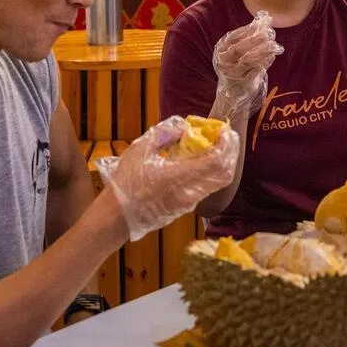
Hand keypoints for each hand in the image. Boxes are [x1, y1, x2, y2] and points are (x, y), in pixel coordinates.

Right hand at [97, 116, 240, 241]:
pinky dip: (211, 172)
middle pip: (225, 174)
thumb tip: (184, 128)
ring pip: (218, 183)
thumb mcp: (140, 150)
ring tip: (214, 146)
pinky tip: (200, 160)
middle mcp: (190, 193)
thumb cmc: (125, 184)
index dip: (225, 145)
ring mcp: (189, 203)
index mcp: (179, 177)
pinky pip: (207, 188)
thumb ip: (164, 134)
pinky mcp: (186, 208)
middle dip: (230, 153)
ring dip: (221, 163)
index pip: (216, 162)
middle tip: (225, 137)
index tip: (224, 130)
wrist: (116, 219)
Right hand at [212, 11, 282, 118]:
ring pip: (247, 61)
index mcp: (221, 49)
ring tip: (274, 45)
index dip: (248, 30)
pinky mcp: (242, 84)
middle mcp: (223, 62)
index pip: (233, 37)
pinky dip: (265, 63)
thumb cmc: (237, 65)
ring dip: (262, 51)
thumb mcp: (238, 51)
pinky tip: (272, 56)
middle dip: (254, 40)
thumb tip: (265, 19)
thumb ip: (249, 37)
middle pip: (238, 49)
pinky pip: (255, 71)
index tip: (262, 24)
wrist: (233, 92)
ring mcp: (232, 74)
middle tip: (269, 34)